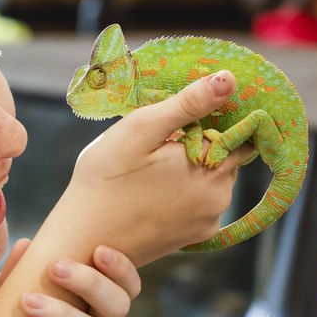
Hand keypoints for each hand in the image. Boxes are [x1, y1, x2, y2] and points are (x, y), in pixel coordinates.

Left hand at [0, 239, 140, 316]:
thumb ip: (13, 272)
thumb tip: (26, 244)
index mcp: (86, 307)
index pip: (123, 287)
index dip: (121, 268)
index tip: (98, 250)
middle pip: (118, 307)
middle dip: (92, 283)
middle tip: (57, 268)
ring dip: (63, 315)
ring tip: (29, 302)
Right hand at [60, 70, 256, 265]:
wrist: (84, 237)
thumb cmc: (104, 179)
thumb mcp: (140, 129)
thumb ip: (187, 103)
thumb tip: (229, 79)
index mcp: (211, 164)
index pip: (232, 128)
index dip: (205, 118)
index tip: (174, 122)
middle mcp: (220, 195)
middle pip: (224, 153)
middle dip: (198, 143)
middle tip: (155, 146)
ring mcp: (210, 219)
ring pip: (213, 177)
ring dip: (192, 167)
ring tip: (150, 170)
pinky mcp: (197, 236)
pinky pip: (202, 202)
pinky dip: (186, 192)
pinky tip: (154, 193)